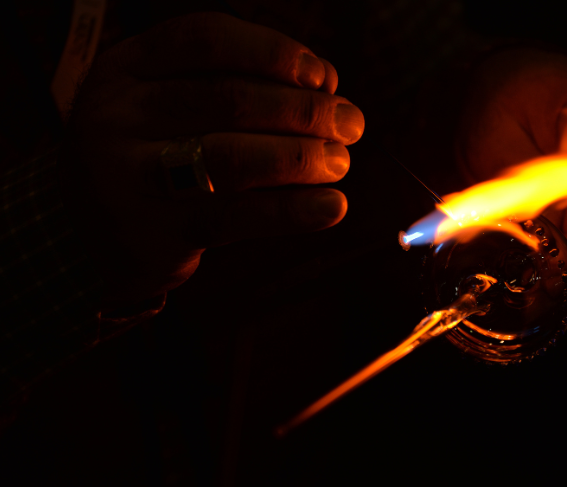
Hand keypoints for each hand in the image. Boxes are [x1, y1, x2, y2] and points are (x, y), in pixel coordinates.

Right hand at [57, 13, 364, 312]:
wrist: (83, 233)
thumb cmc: (150, 157)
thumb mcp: (166, 105)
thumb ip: (233, 87)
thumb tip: (326, 88)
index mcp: (127, 68)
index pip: (208, 40)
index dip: (276, 53)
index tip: (323, 76)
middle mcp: (120, 115)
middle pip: (231, 100)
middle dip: (307, 111)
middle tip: (352, 124)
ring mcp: (130, 177)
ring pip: (235, 158)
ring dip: (304, 158)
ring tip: (341, 161)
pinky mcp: (155, 234)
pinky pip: (238, 218)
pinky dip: (295, 210)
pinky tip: (333, 206)